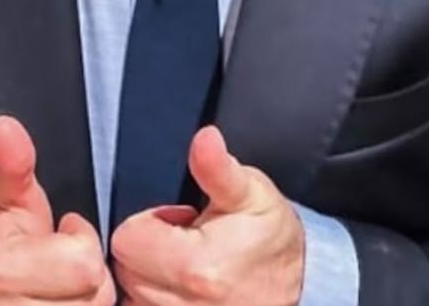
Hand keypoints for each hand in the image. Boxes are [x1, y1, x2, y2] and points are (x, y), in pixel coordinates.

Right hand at [0, 115, 114, 304]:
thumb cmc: (0, 239)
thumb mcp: (4, 195)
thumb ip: (12, 162)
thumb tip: (5, 127)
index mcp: (2, 271)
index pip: (84, 263)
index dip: (78, 241)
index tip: (58, 235)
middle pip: (96, 294)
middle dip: (89, 276)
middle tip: (62, 265)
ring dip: (89, 300)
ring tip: (63, 288)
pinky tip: (69, 302)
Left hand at [110, 126, 304, 304]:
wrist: (304, 284)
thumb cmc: (272, 238)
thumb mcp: (250, 192)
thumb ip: (216, 168)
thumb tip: (205, 138)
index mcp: (195, 267)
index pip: (127, 240)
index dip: (147, 223)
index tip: (177, 222)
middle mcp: (185, 304)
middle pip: (125, 269)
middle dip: (146, 249)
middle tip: (183, 241)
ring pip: (132, 294)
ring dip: (149, 276)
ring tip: (185, 264)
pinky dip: (155, 296)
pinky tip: (180, 285)